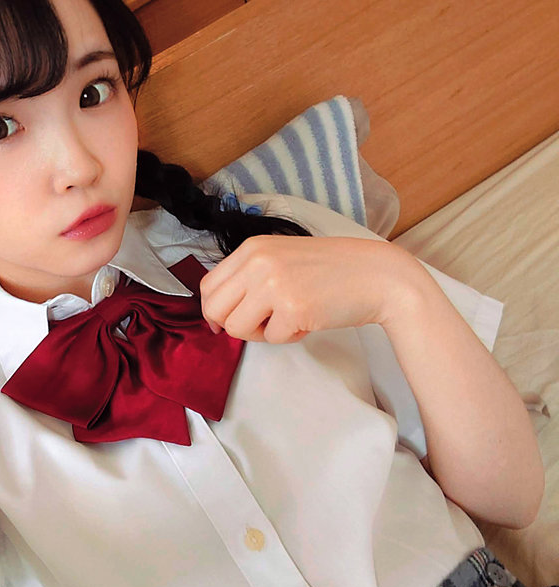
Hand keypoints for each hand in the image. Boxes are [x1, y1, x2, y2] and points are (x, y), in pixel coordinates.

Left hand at [199, 234, 413, 342]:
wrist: (378, 276)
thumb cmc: (332, 271)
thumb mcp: (282, 259)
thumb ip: (250, 276)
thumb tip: (218, 312)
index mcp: (252, 247)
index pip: (209, 286)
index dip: (213, 311)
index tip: (224, 322)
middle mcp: (258, 262)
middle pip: (215, 310)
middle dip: (234, 325)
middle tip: (261, 324)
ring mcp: (273, 284)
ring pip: (237, 328)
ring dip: (261, 332)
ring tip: (287, 319)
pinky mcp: (292, 308)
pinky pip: (271, 338)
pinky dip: (289, 336)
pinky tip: (309, 319)